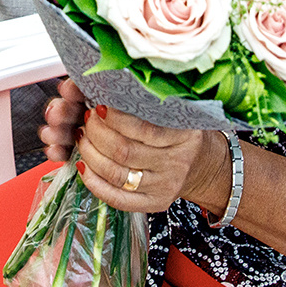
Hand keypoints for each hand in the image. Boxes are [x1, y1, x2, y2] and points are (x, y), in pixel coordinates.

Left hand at [47, 83, 224, 215]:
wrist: (203, 165)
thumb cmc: (181, 133)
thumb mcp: (177, 113)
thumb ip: (151, 101)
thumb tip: (111, 83)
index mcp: (183, 136)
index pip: (143, 128)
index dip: (115, 117)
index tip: (99, 105)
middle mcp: (175, 163)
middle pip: (124, 151)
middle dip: (96, 133)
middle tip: (87, 120)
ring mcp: (164, 186)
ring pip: (116, 174)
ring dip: (90, 154)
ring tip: (82, 137)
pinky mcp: (153, 203)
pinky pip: (117, 198)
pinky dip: (94, 183)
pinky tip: (83, 166)